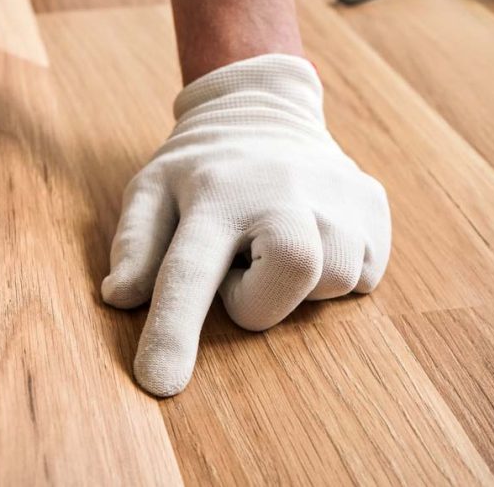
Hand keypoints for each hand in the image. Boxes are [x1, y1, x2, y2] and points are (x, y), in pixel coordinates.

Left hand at [102, 54, 390, 396]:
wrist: (262, 109)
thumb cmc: (198, 165)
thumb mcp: (149, 190)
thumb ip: (133, 244)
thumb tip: (120, 299)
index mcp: (212, 191)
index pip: (188, 271)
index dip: (173, 332)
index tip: (159, 384)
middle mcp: (281, 187)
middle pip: (294, 269)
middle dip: (263, 297)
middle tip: (241, 267)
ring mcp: (337, 192)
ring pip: (333, 280)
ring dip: (295, 283)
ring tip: (271, 244)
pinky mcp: (373, 202)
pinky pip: (363, 273)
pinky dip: (332, 270)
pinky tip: (309, 235)